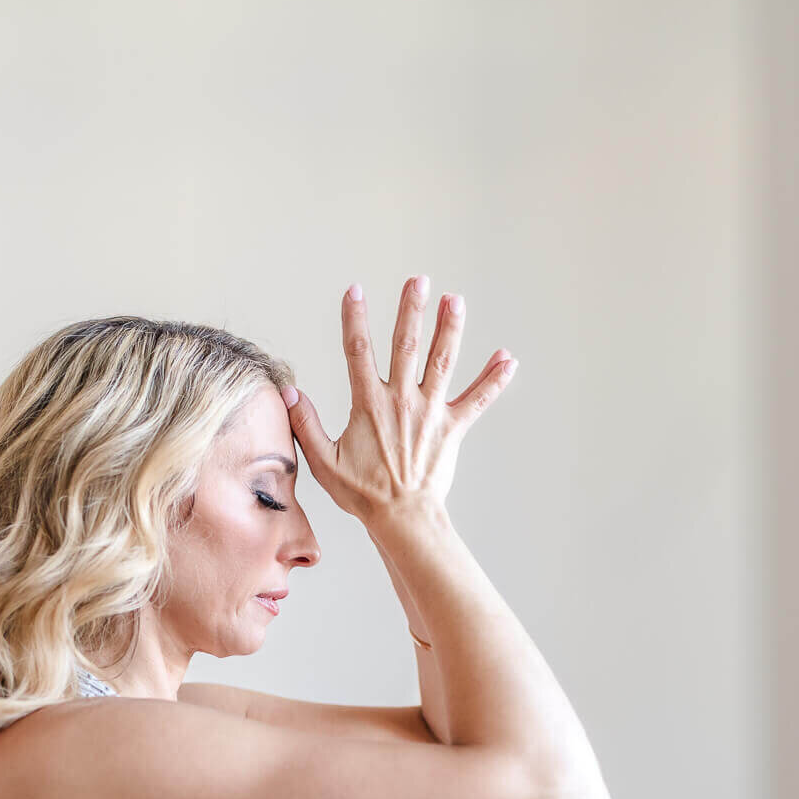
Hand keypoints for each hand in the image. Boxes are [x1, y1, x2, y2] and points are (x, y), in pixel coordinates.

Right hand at [282, 275, 517, 523]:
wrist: (403, 518)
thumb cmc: (362, 493)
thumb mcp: (324, 461)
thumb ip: (307, 425)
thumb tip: (290, 392)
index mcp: (370, 405)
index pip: (358, 352)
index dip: (355, 319)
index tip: (355, 290)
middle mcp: (402, 401)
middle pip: (407, 346)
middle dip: (412, 310)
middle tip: (419, 280)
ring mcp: (431, 412)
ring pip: (443, 362)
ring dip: (450, 329)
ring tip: (456, 300)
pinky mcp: (453, 429)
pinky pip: (477, 400)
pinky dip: (493, 380)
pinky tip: (508, 359)